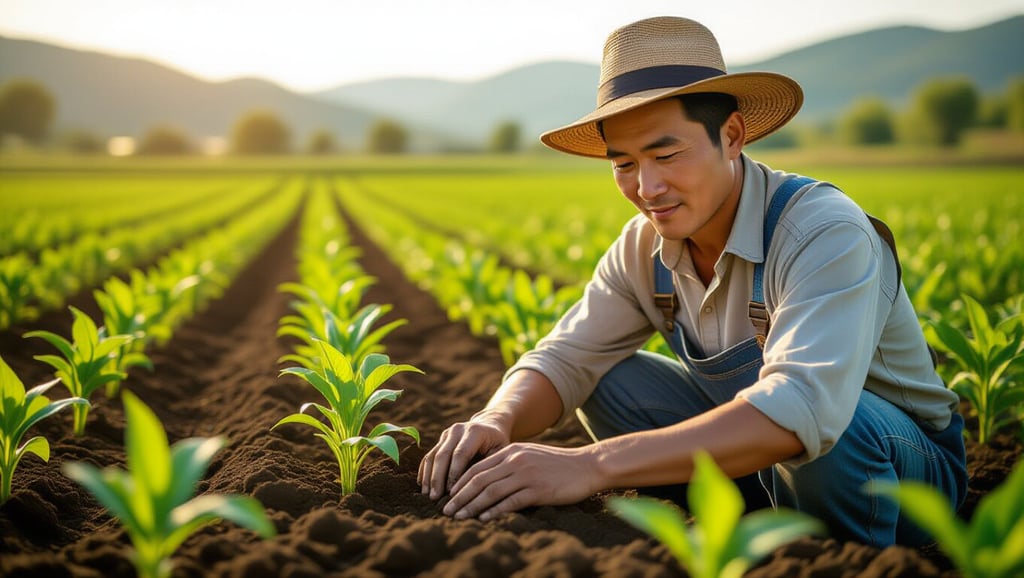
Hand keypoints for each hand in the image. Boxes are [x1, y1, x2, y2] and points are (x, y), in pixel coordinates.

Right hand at [418, 411, 510, 499]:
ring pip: (433, 455)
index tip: (451, 494)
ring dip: (428, 476)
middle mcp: (458, 429)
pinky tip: (422, 485)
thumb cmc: (498, 444)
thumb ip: (490, 467)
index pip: (461, 454)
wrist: (490, 425)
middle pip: (443, 455)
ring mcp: (447, 433)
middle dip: (437, 478)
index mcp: (475, 431)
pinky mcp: (440, 439)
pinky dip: (424, 470)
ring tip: (427, 494)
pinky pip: (429, 455)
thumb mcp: (500, 452)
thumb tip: (479, 492)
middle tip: (434, 497)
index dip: (454, 474)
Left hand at [442, 442, 600, 521]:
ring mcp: (526, 475)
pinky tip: (483, 519)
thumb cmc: (557, 464)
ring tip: (459, 517)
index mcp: (511, 451)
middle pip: (479, 480)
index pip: (477, 468)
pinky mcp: (538, 490)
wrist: (587, 466)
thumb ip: (509, 463)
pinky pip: (510, 502)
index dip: (460, 483)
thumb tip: (486, 478)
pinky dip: (494, 511)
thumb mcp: (529, 456)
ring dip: (471, 506)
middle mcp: (515, 460)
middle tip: (446, 510)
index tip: (449, 496)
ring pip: (490, 491)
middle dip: (459, 496)